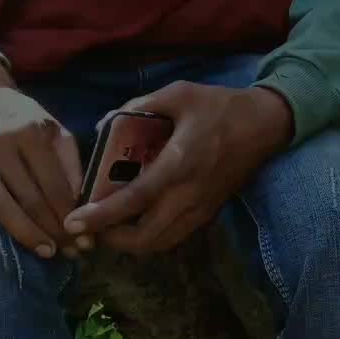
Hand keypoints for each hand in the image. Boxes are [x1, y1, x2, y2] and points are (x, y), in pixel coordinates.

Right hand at [0, 63, 83, 258]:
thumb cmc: (21, 119)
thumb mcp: (52, 128)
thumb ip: (69, 160)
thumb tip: (82, 201)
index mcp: (29, 131)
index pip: (53, 182)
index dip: (69, 214)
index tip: (84, 239)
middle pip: (30, 196)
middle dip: (52, 229)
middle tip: (70, 253)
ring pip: (0, 203)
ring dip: (24, 233)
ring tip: (45, 252)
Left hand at [62, 81, 293, 256]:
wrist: (265, 125)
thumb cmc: (220, 106)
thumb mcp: (179, 94)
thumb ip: (141, 105)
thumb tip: (107, 120)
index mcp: (178, 164)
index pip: (134, 201)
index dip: (101, 215)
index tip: (73, 222)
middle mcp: (188, 195)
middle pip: (143, 237)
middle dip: (111, 238)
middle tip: (90, 223)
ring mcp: (200, 209)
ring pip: (159, 244)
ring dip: (130, 242)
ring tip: (110, 225)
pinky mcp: (208, 213)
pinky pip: (174, 237)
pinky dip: (151, 238)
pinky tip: (138, 219)